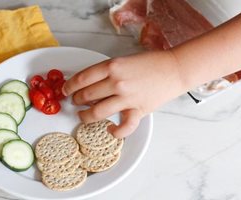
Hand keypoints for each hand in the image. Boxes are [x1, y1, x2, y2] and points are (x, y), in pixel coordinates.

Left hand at [62, 51, 183, 137]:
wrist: (174, 68)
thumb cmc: (150, 62)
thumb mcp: (123, 60)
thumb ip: (106, 71)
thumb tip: (90, 83)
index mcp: (111, 66)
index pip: (81, 79)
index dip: (69, 86)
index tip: (65, 91)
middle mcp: (116, 82)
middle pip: (86, 96)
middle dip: (76, 101)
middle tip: (75, 102)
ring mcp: (127, 98)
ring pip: (96, 113)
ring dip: (85, 116)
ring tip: (83, 116)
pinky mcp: (138, 111)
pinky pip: (123, 127)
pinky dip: (115, 132)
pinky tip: (110, 130)